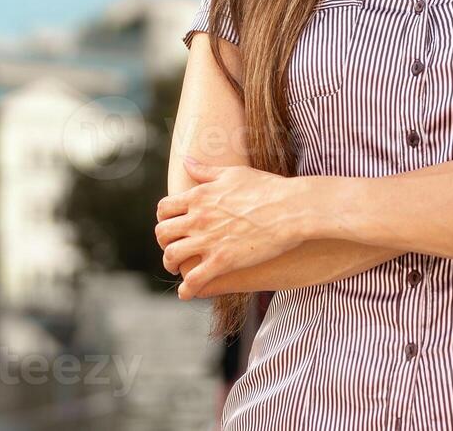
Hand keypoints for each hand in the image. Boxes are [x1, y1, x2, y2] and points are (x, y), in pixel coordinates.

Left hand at [154, 156, 305, 298]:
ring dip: (171, 265)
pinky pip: (193, 280)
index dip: (164, 219)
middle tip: (173, 248)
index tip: (171, 226)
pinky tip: (187, 293)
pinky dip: (186, 289)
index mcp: (199, 196)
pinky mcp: (222, 261)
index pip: (164, 209)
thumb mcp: (232, 174)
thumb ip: (205, 170)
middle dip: (164, 243)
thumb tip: (186, 160)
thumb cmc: (266, 188)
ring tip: (178, 270)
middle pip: (163, 234)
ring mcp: (208, 241)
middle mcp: (198, 218)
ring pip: (172, 257)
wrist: (290, 209)